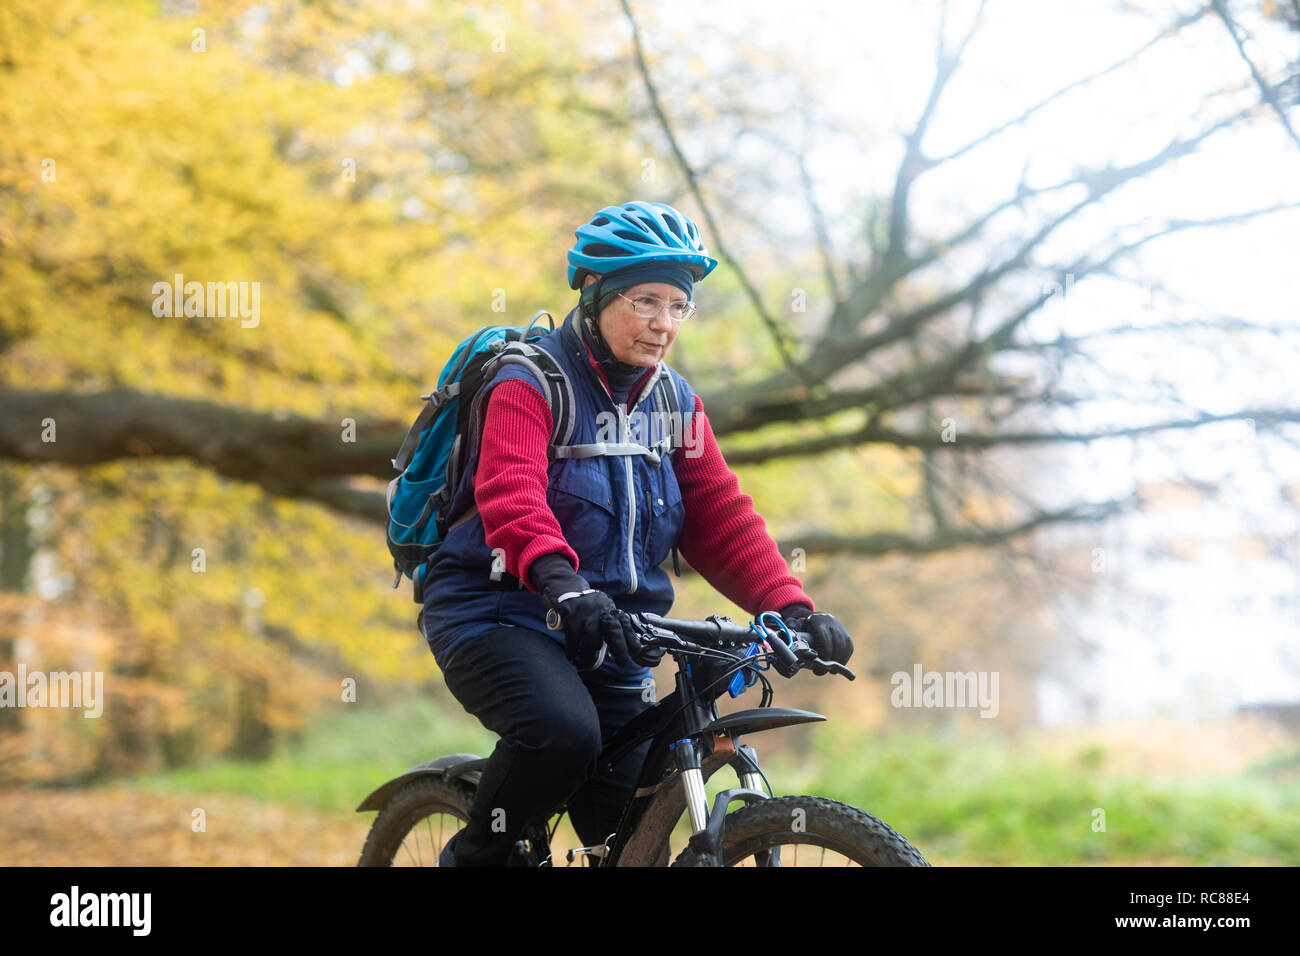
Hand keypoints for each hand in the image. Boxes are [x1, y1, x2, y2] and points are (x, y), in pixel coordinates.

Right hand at [544, 590, 662, 669]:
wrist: (572, 591)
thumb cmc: (593, 609)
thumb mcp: (607, 613)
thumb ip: (615, 628)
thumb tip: (627, 650)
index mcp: (613, 614)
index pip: (627, 628)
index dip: (633, 641)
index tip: (635, 653)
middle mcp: (603, 614)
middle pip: (615, 634)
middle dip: (621, 650)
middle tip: (622, 663)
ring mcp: (588, 617)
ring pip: (592, 642)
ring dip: (588, 658)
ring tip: (586, 665)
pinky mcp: (573, 618)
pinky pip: (573, 639)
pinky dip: (572, 651)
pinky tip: (571, 656)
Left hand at [778, 603, 853, 671]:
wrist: (813, 618)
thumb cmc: (801, 627)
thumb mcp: (793, 629)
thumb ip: (789, 637)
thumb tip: (780, 650)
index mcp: (817, 621)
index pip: (824, 639)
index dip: (823, 654)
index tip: (817, 666)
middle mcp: (832, 624)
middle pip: (836, 645)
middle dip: (829, 661)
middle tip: (819, 672)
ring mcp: (841, 630)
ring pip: (844, 649)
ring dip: (837, 662)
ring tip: (827, 671)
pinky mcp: (847, 637)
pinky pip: (848, 650)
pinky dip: (842, 659)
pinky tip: (835, 666)